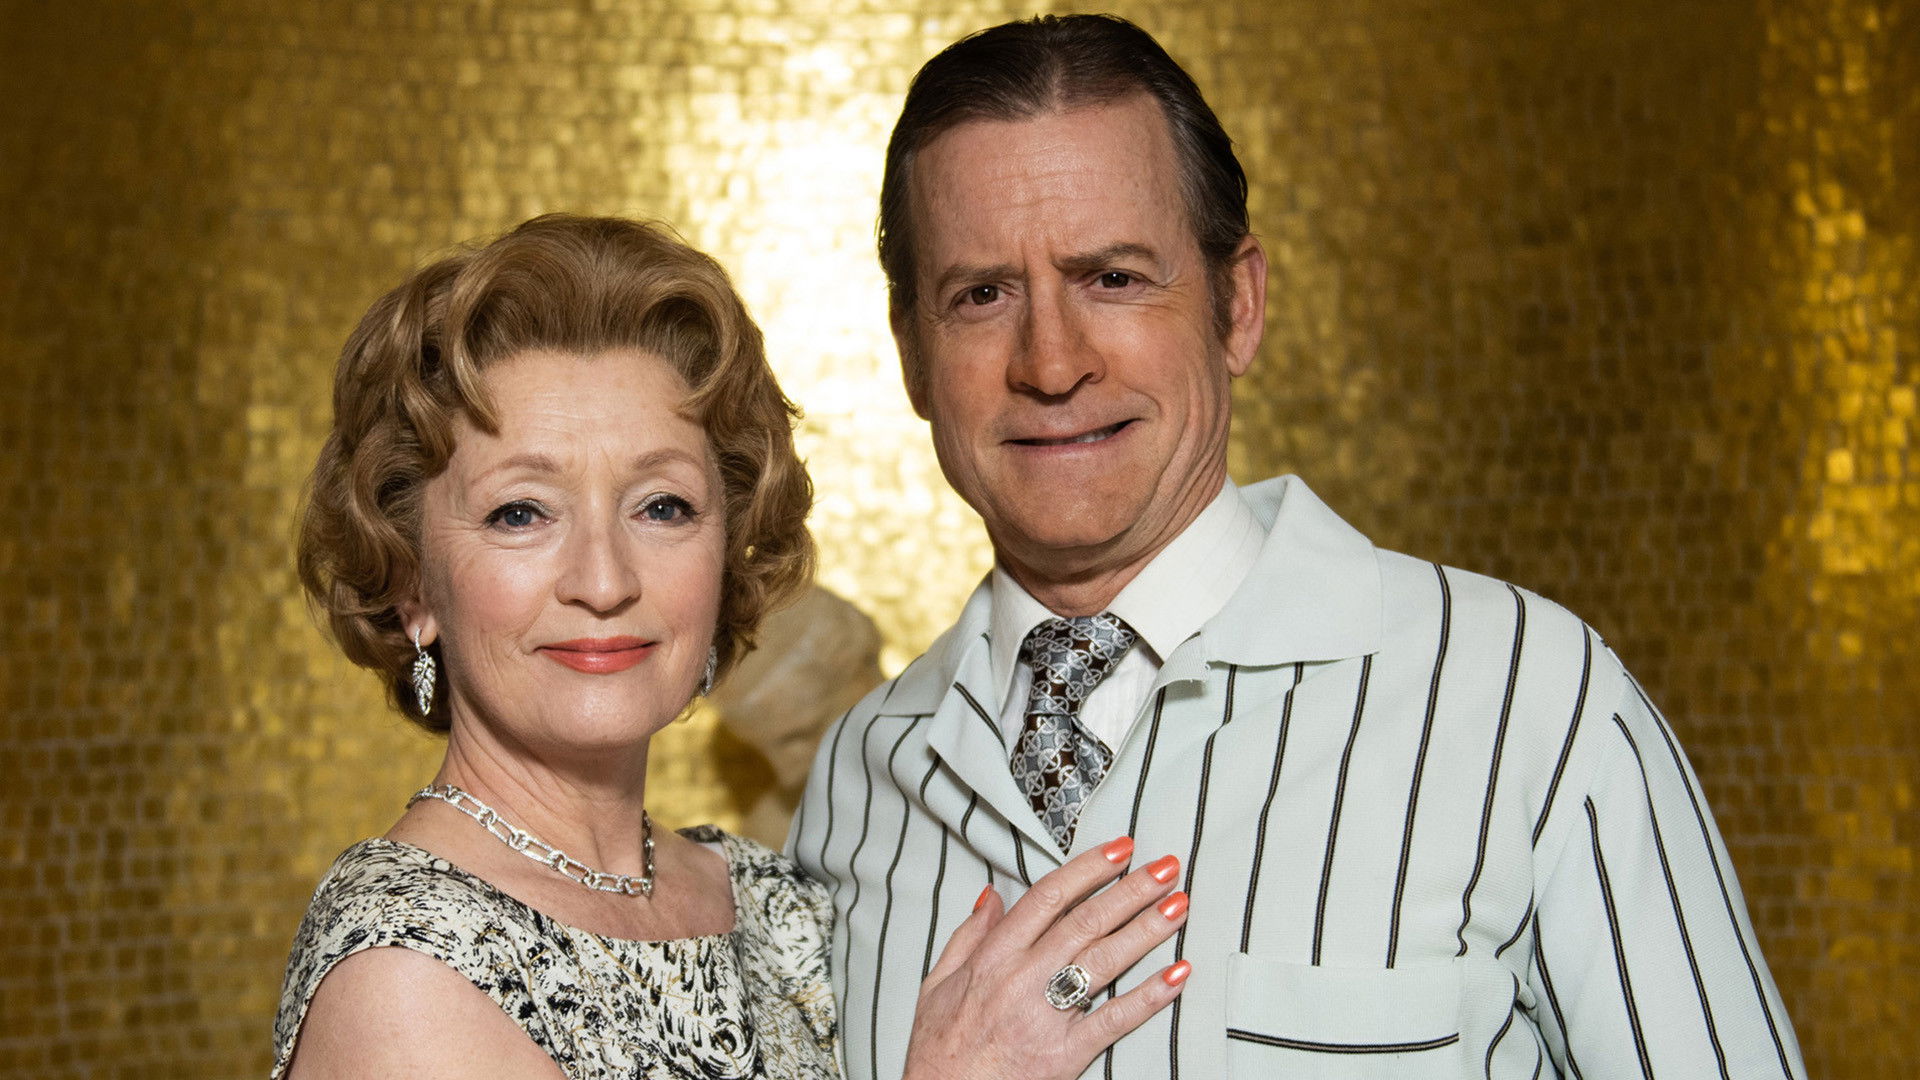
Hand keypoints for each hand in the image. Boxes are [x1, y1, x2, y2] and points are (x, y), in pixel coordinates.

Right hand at [900, 837, 1190, 1079]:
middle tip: (1166, 867)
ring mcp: (1046, 1016)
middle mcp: (1022, 979)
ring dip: (1146, 930)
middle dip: (1131, 889)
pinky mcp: (1066, 1054)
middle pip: (1086, 921)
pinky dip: (1149, 996)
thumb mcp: (937, 983)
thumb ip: (968, 936)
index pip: (1049, 896)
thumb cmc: (939, 1050)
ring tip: (1179, 906)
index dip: (1089, 868)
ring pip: (1104, 961)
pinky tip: (1176, 975)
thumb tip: (992, 896)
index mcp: (993, 957)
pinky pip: (1114, 1019)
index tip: (1120, 849)